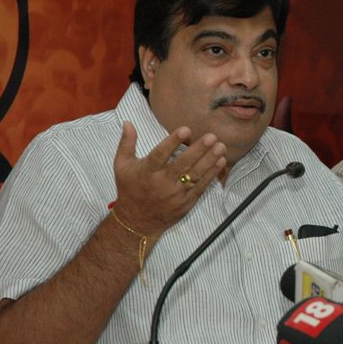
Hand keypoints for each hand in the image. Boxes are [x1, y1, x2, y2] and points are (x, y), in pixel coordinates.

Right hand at [111, 122, 226, 237]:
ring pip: (194, 175)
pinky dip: (211, 174)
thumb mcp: (122, 166)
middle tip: (211, 136)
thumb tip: (128, 122)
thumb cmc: (129, 189)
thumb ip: (126, 143)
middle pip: (182, 164)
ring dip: (209, 161)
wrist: (136, 221)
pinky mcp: (186, 202)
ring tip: (220, 146)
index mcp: (146, 171)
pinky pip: (201, 187)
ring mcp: (175, 194)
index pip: (160, 155)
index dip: (173, 142)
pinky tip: (220, 161)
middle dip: (198, 150)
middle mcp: (161, 183)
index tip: (186, 129)